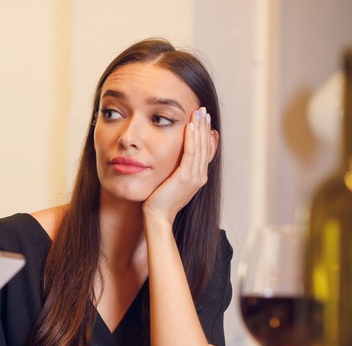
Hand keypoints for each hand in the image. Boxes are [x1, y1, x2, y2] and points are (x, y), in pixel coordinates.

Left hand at [143, 107, 217, 222]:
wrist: (157, 217)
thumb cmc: (159, 201)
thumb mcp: (171, 182)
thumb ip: (176, 170)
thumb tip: (173, 157)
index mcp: (198, 177)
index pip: (206, 151)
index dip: (206, 134)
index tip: (204, 120)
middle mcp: (200, 176)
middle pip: (205, 146)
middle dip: (205, 127)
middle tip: (204, 110)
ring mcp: (195, 177)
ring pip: (200, 147)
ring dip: (200, 128)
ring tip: (199, 112)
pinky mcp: (185, 177)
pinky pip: (190, 153)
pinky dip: (191, 139)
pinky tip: (190, 126)